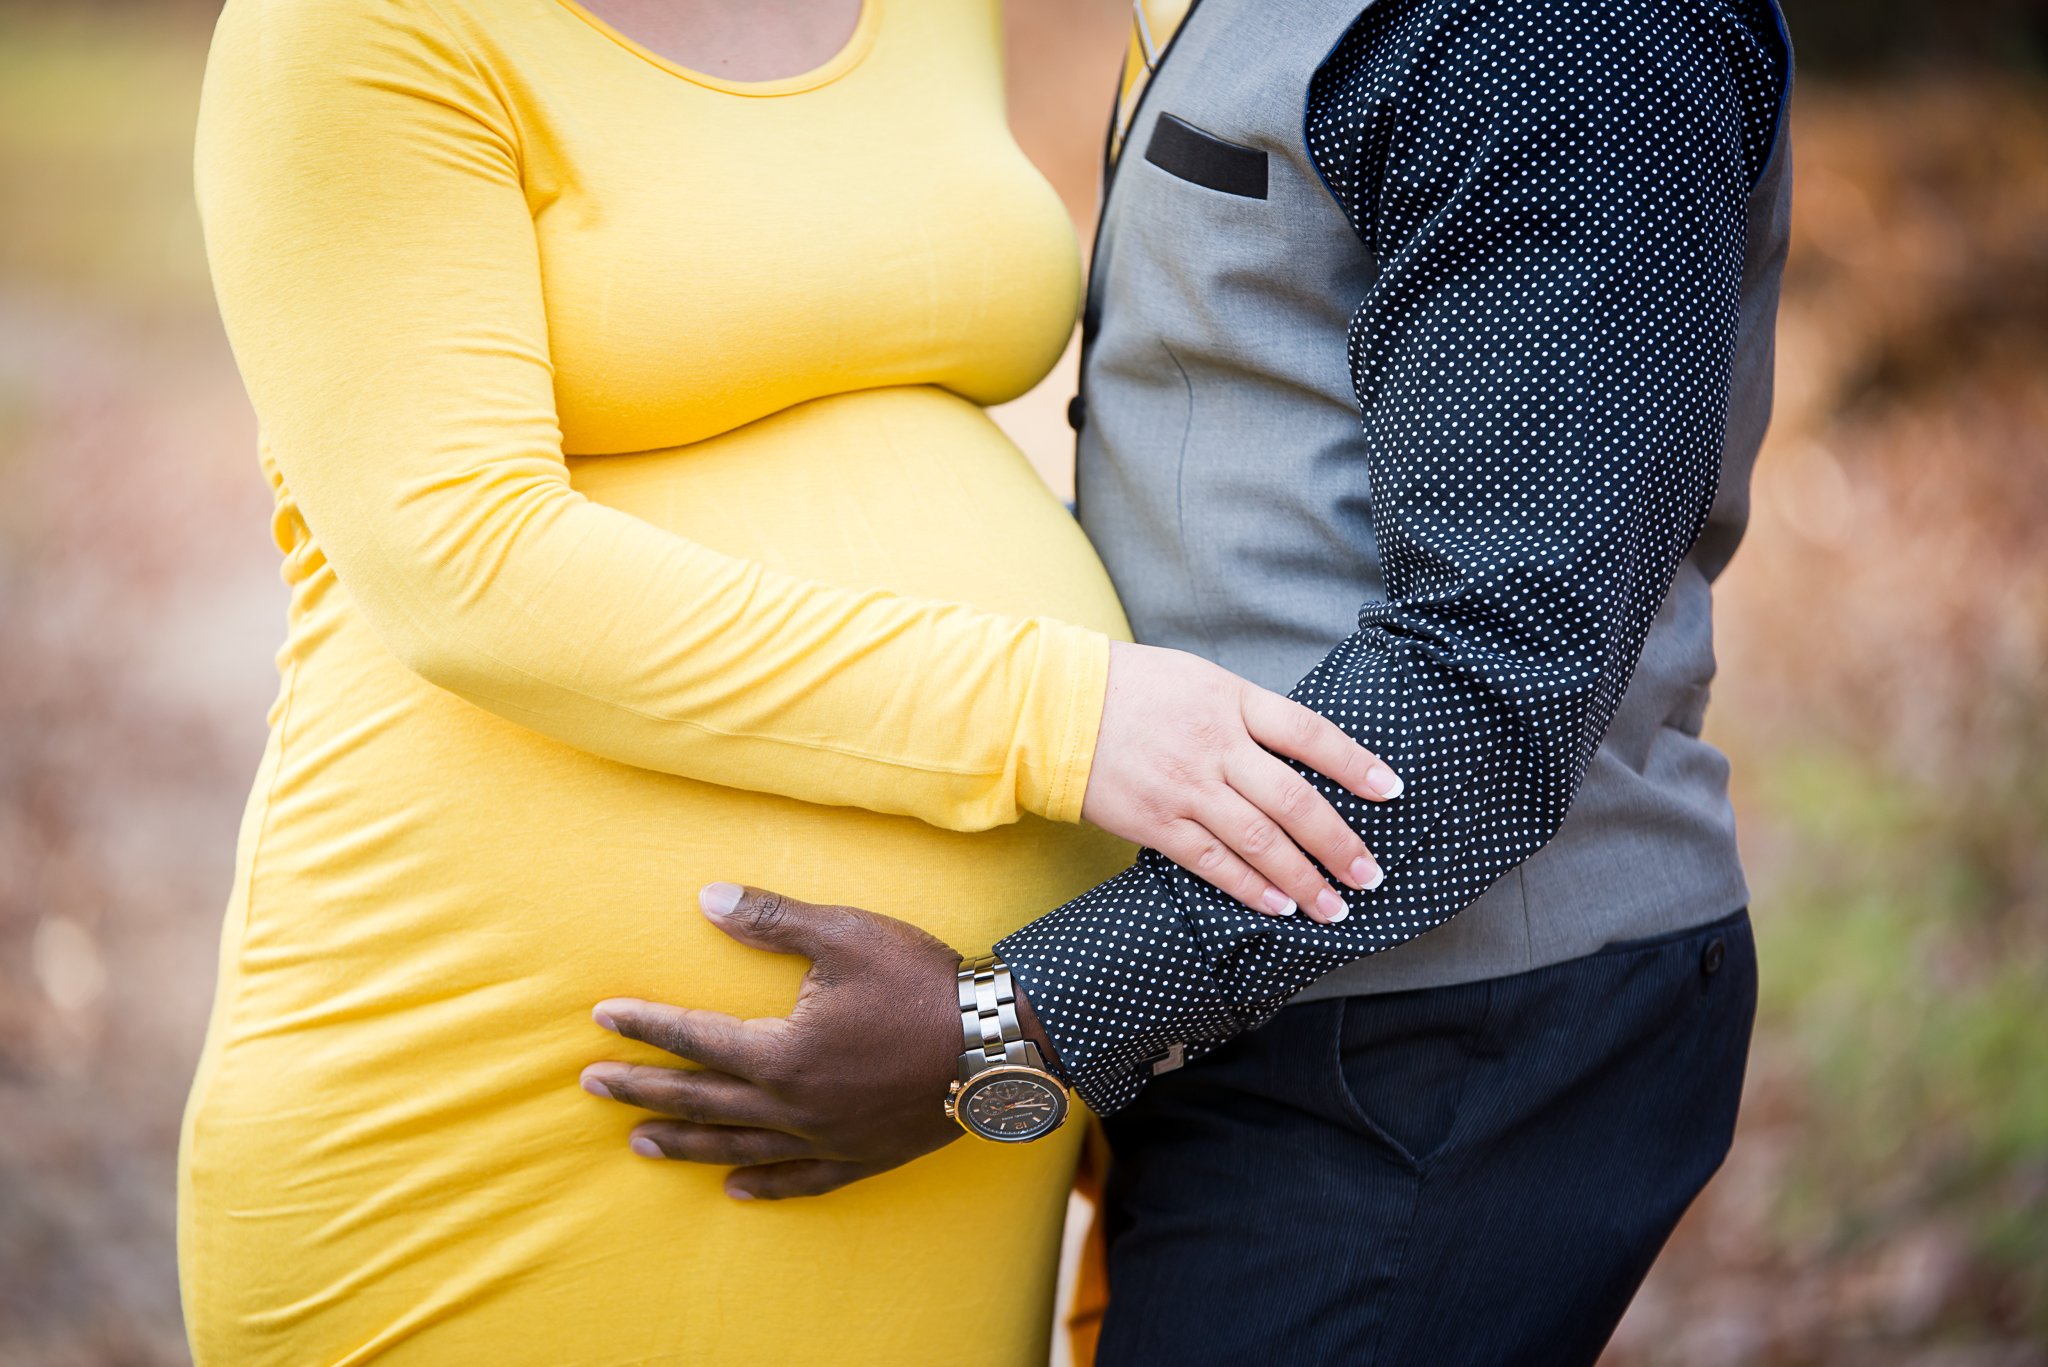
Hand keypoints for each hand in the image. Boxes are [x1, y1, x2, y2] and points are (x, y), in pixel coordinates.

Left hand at [581, 883, 969, 1199]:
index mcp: (782, 1052)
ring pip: (738, 1145)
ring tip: (640, 1145)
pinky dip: (763, 1184)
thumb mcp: (845, 935)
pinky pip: (799, 1179)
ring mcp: (826, 1139)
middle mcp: (793, 1106)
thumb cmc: (921, 981)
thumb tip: (706, 899)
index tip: (601, 1018)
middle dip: (642, 1090)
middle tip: (592, 1087)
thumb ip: (772, 920)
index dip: (645, 1026)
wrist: (1000, 1040)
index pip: (695, 1038)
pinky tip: (736, 1187)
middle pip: (701, 1100)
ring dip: (684, 1144)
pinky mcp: (860, 1156)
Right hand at [1082, 641, 1401, 923]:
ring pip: (1260, 842)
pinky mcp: (1155, 822)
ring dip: (1303, 879)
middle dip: (1339, 842)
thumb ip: (1245, 712)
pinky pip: (1213, 863)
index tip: (1391, 791)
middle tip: (1370, 874)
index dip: (1355, 764)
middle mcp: (1215, 745)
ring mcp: (1186, 788)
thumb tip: (1296, 751)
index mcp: (1231, 700)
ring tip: (1334, 905)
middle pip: (1294, 801)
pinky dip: (1250, 887)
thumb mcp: (1197, 678)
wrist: (1053, 705)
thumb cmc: (1129, 687)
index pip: (1310, 733)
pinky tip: (1278, 904)